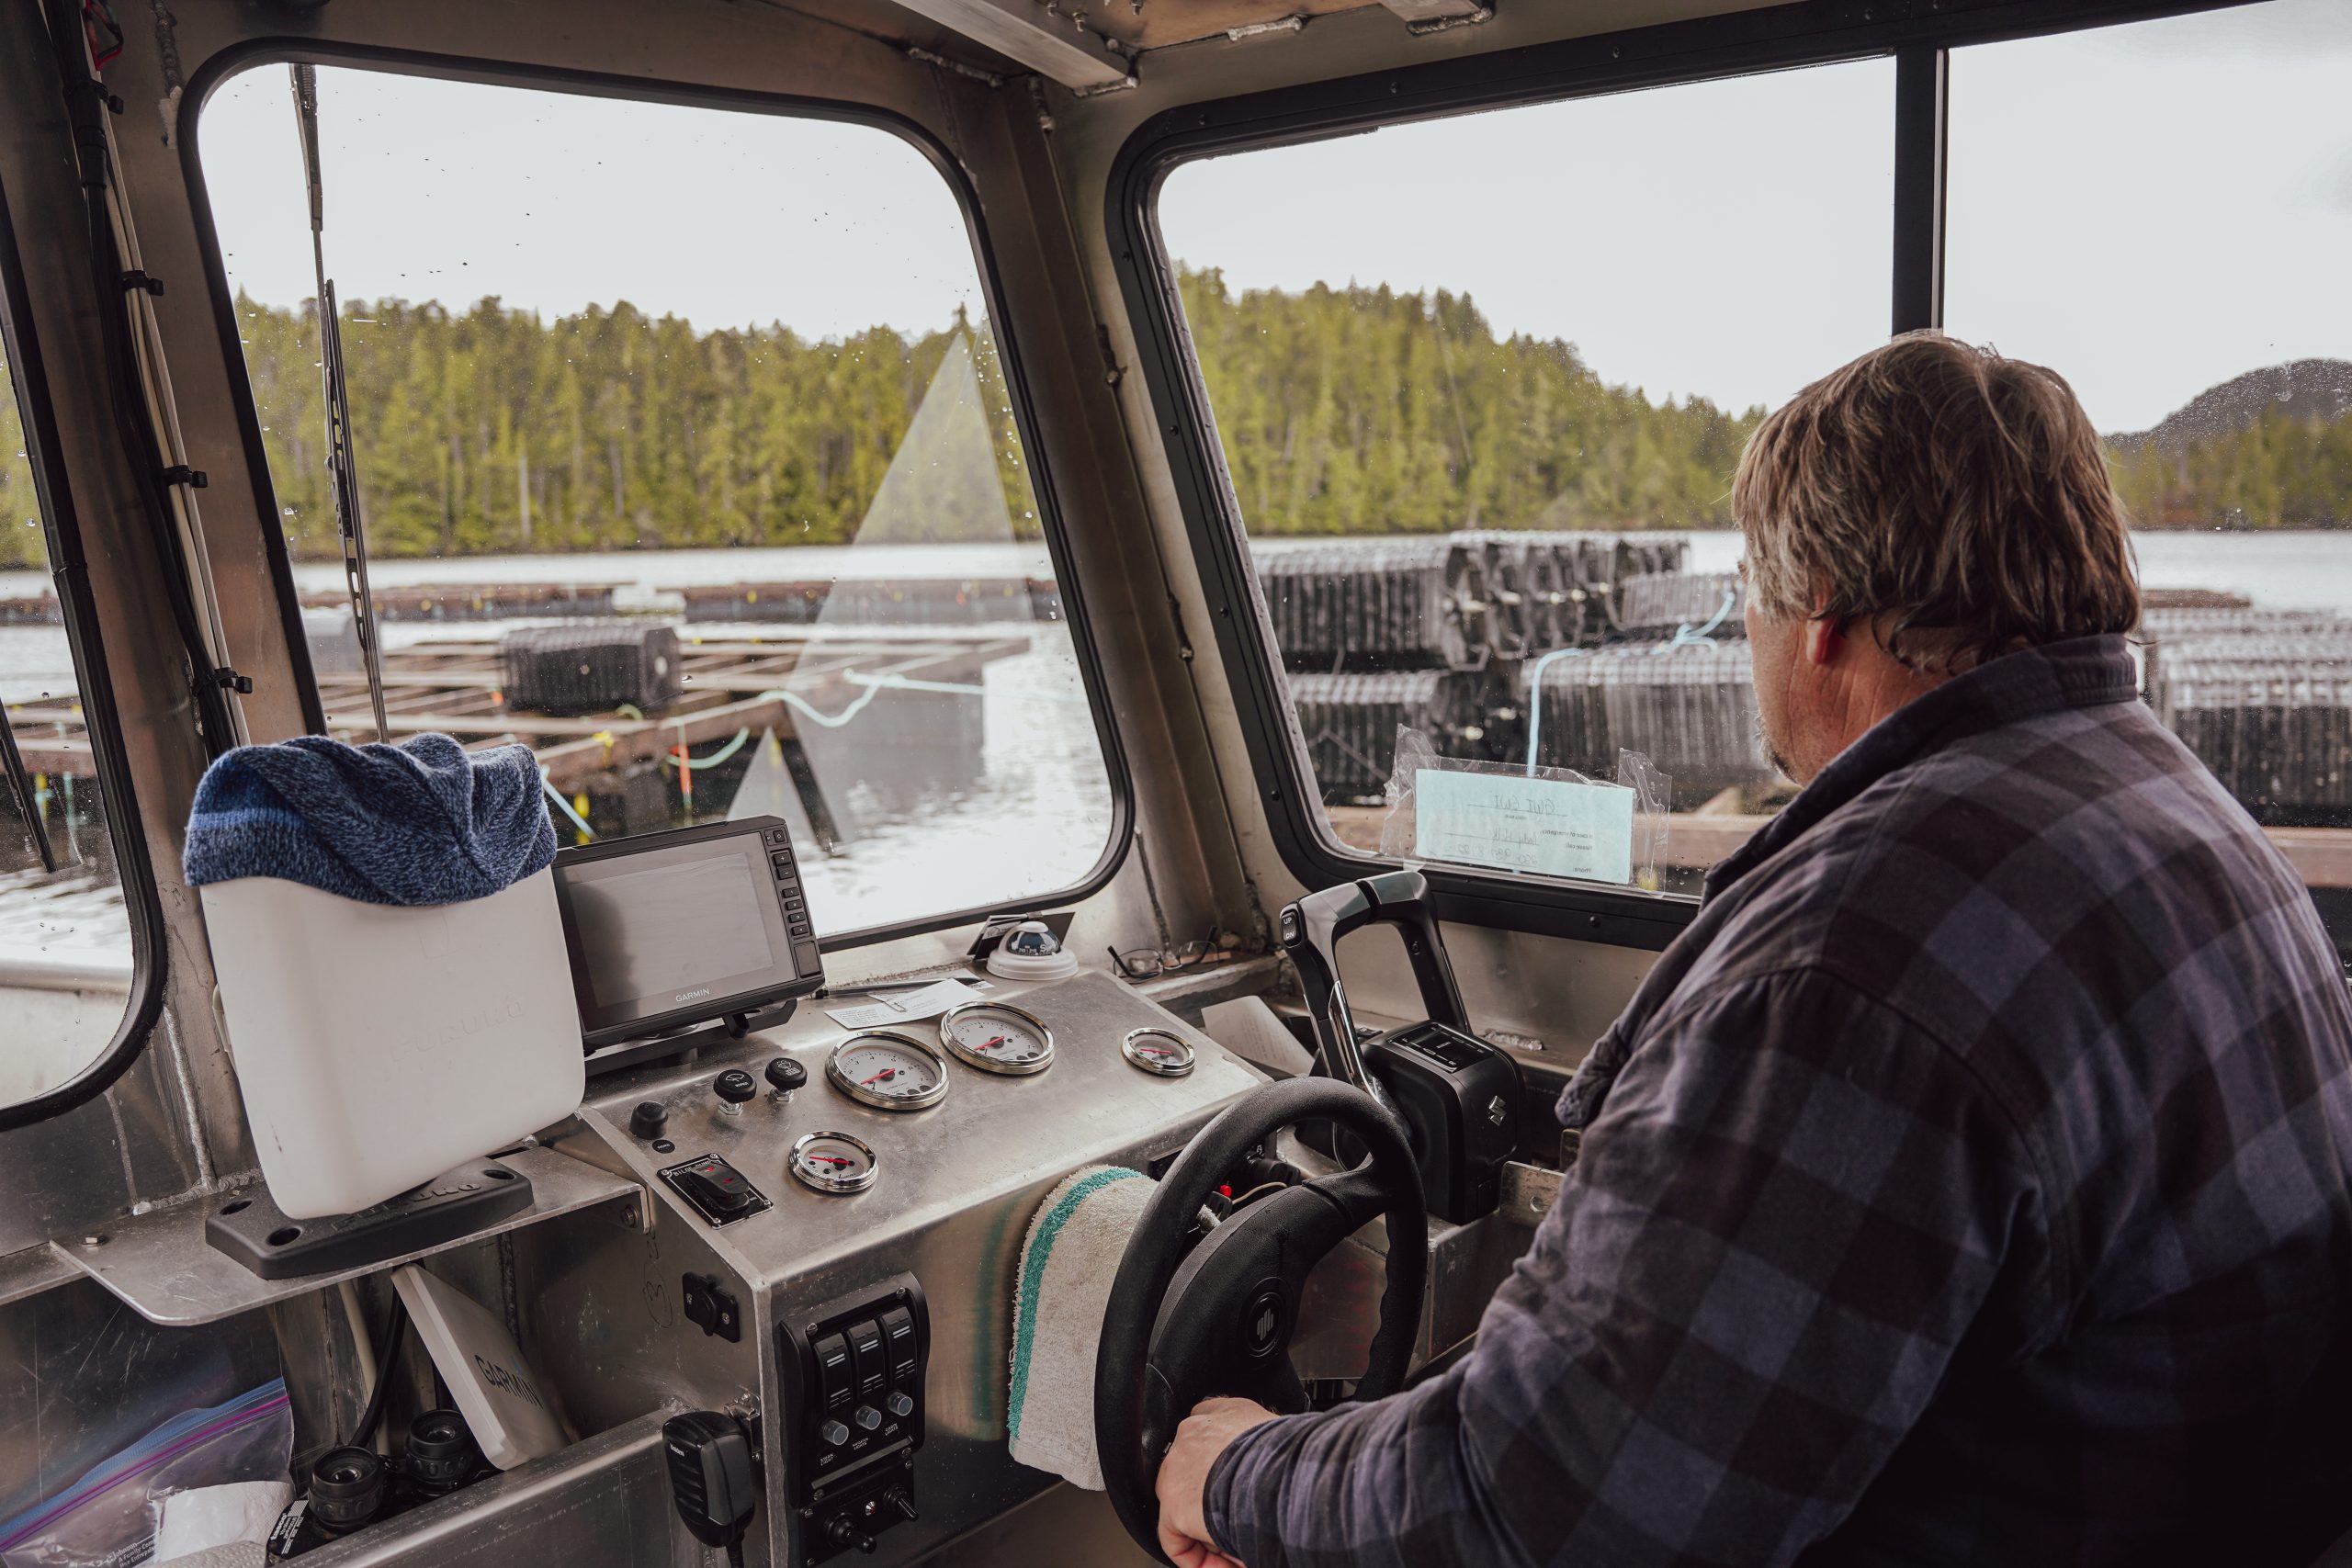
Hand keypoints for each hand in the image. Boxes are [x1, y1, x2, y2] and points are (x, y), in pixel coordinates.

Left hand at [1156, 1396, 1278, 1567]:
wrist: (1280, 1471)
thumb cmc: (1291, 1455)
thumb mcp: (1281, 1440)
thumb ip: (1268, 1452)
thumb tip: (1278, 1478)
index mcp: (1222, 1412)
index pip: (1209, 1438)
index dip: (1222, 1471)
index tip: (1239, 1495)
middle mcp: (1194, 1432)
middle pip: (1192, 1475)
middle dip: (1213, 1507)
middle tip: (1241, 1529)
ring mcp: (1178, 1465)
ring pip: (1183, 1507)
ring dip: (1208, 1533)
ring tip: (1237, 1550)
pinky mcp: (1173, 1502)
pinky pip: (1175, 1539)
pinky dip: (1195, 1558)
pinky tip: (1223, 1566)